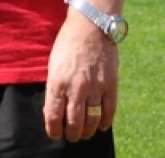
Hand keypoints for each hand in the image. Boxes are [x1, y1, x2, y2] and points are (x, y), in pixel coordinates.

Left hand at [43, 10, 117, 141]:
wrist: (90, 27)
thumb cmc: (67, 45)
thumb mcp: (54, 65)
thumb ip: (55, 87)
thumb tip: (54, 109)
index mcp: (57, 81)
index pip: (53, 114)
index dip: (53, 129)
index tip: (55, 135)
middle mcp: (75, 87)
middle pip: (74, 122)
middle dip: (72, 134)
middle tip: (72, 136)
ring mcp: (95, 86)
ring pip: (91, 119)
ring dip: (87, 130)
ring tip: (84, 134)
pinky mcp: (111, 84)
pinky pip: (109, 110)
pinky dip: (105, 122)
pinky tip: (101, 126)